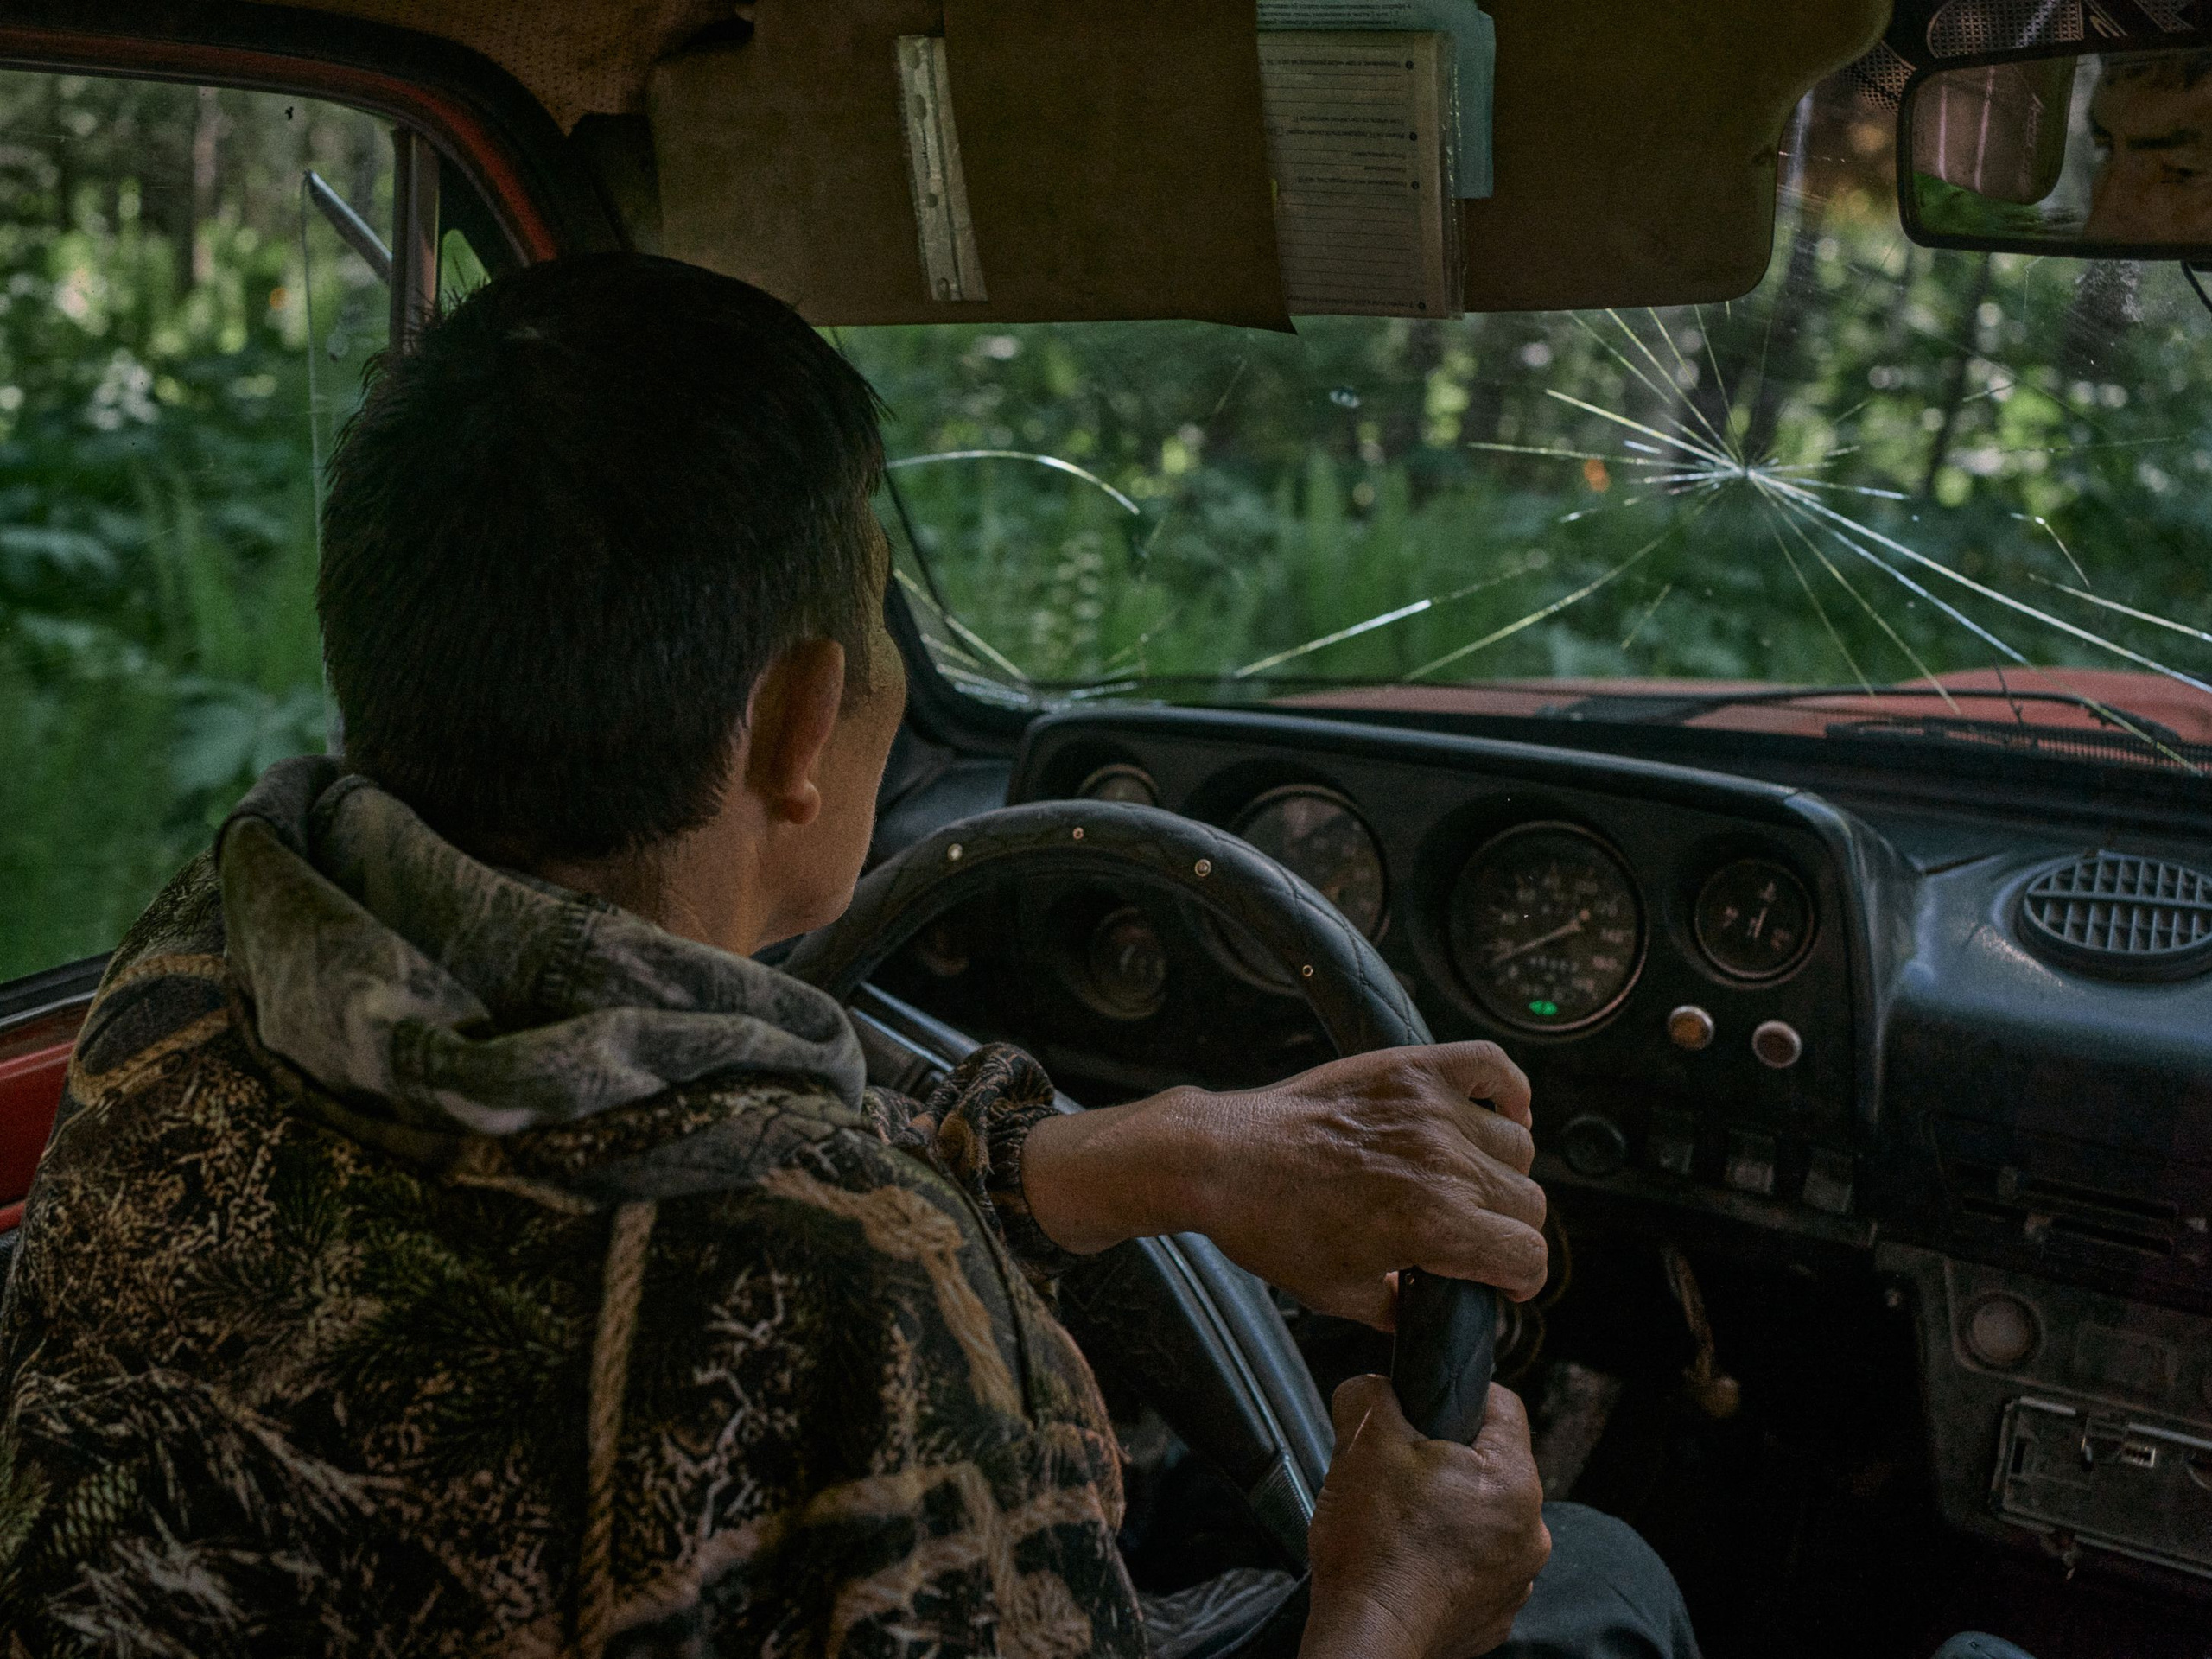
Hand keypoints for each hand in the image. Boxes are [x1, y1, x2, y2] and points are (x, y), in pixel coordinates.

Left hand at [1018, 1042, 1543, 1326]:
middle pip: (1527, 1202)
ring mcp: (1429, 1110)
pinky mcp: (1410, 1070)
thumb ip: (1396, 1307)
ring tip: (1467, 1182)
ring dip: (1502, 1170)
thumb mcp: (1338, 1293)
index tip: (1505, 1282)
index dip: (1520, 1279)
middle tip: (1473, 1235)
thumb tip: (1423, 1307)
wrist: (1222, 1161)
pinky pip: (1494, 1068)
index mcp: (1435, 1225)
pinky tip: (1498, 1114)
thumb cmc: (1271, 1227)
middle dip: (1507, 1230)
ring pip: (1516, 1145)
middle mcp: (1443, 1164)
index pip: (1527, 1255)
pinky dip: (1510, 1091)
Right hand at [1302, 1376, 1549, 1658]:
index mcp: (1513, 1480)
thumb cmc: (1374, 1548)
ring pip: (1481, 1516)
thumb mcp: (1362, 1441)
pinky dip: (1444, 1557)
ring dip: (1446, 1511)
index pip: (1502, 1404)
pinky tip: (1408, 1559)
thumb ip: (1370, 1394)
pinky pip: (1473, 1565)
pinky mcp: (1493, 1613)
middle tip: (1399, 1470)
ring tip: (1399, 1520)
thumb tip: (1373, 1388)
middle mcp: (1531, 1532)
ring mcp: (1515, 1579)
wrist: (1368, 1637)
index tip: (1422, 1410)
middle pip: (1489, 1464)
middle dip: (1443, 1460)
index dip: (1456, 1395)